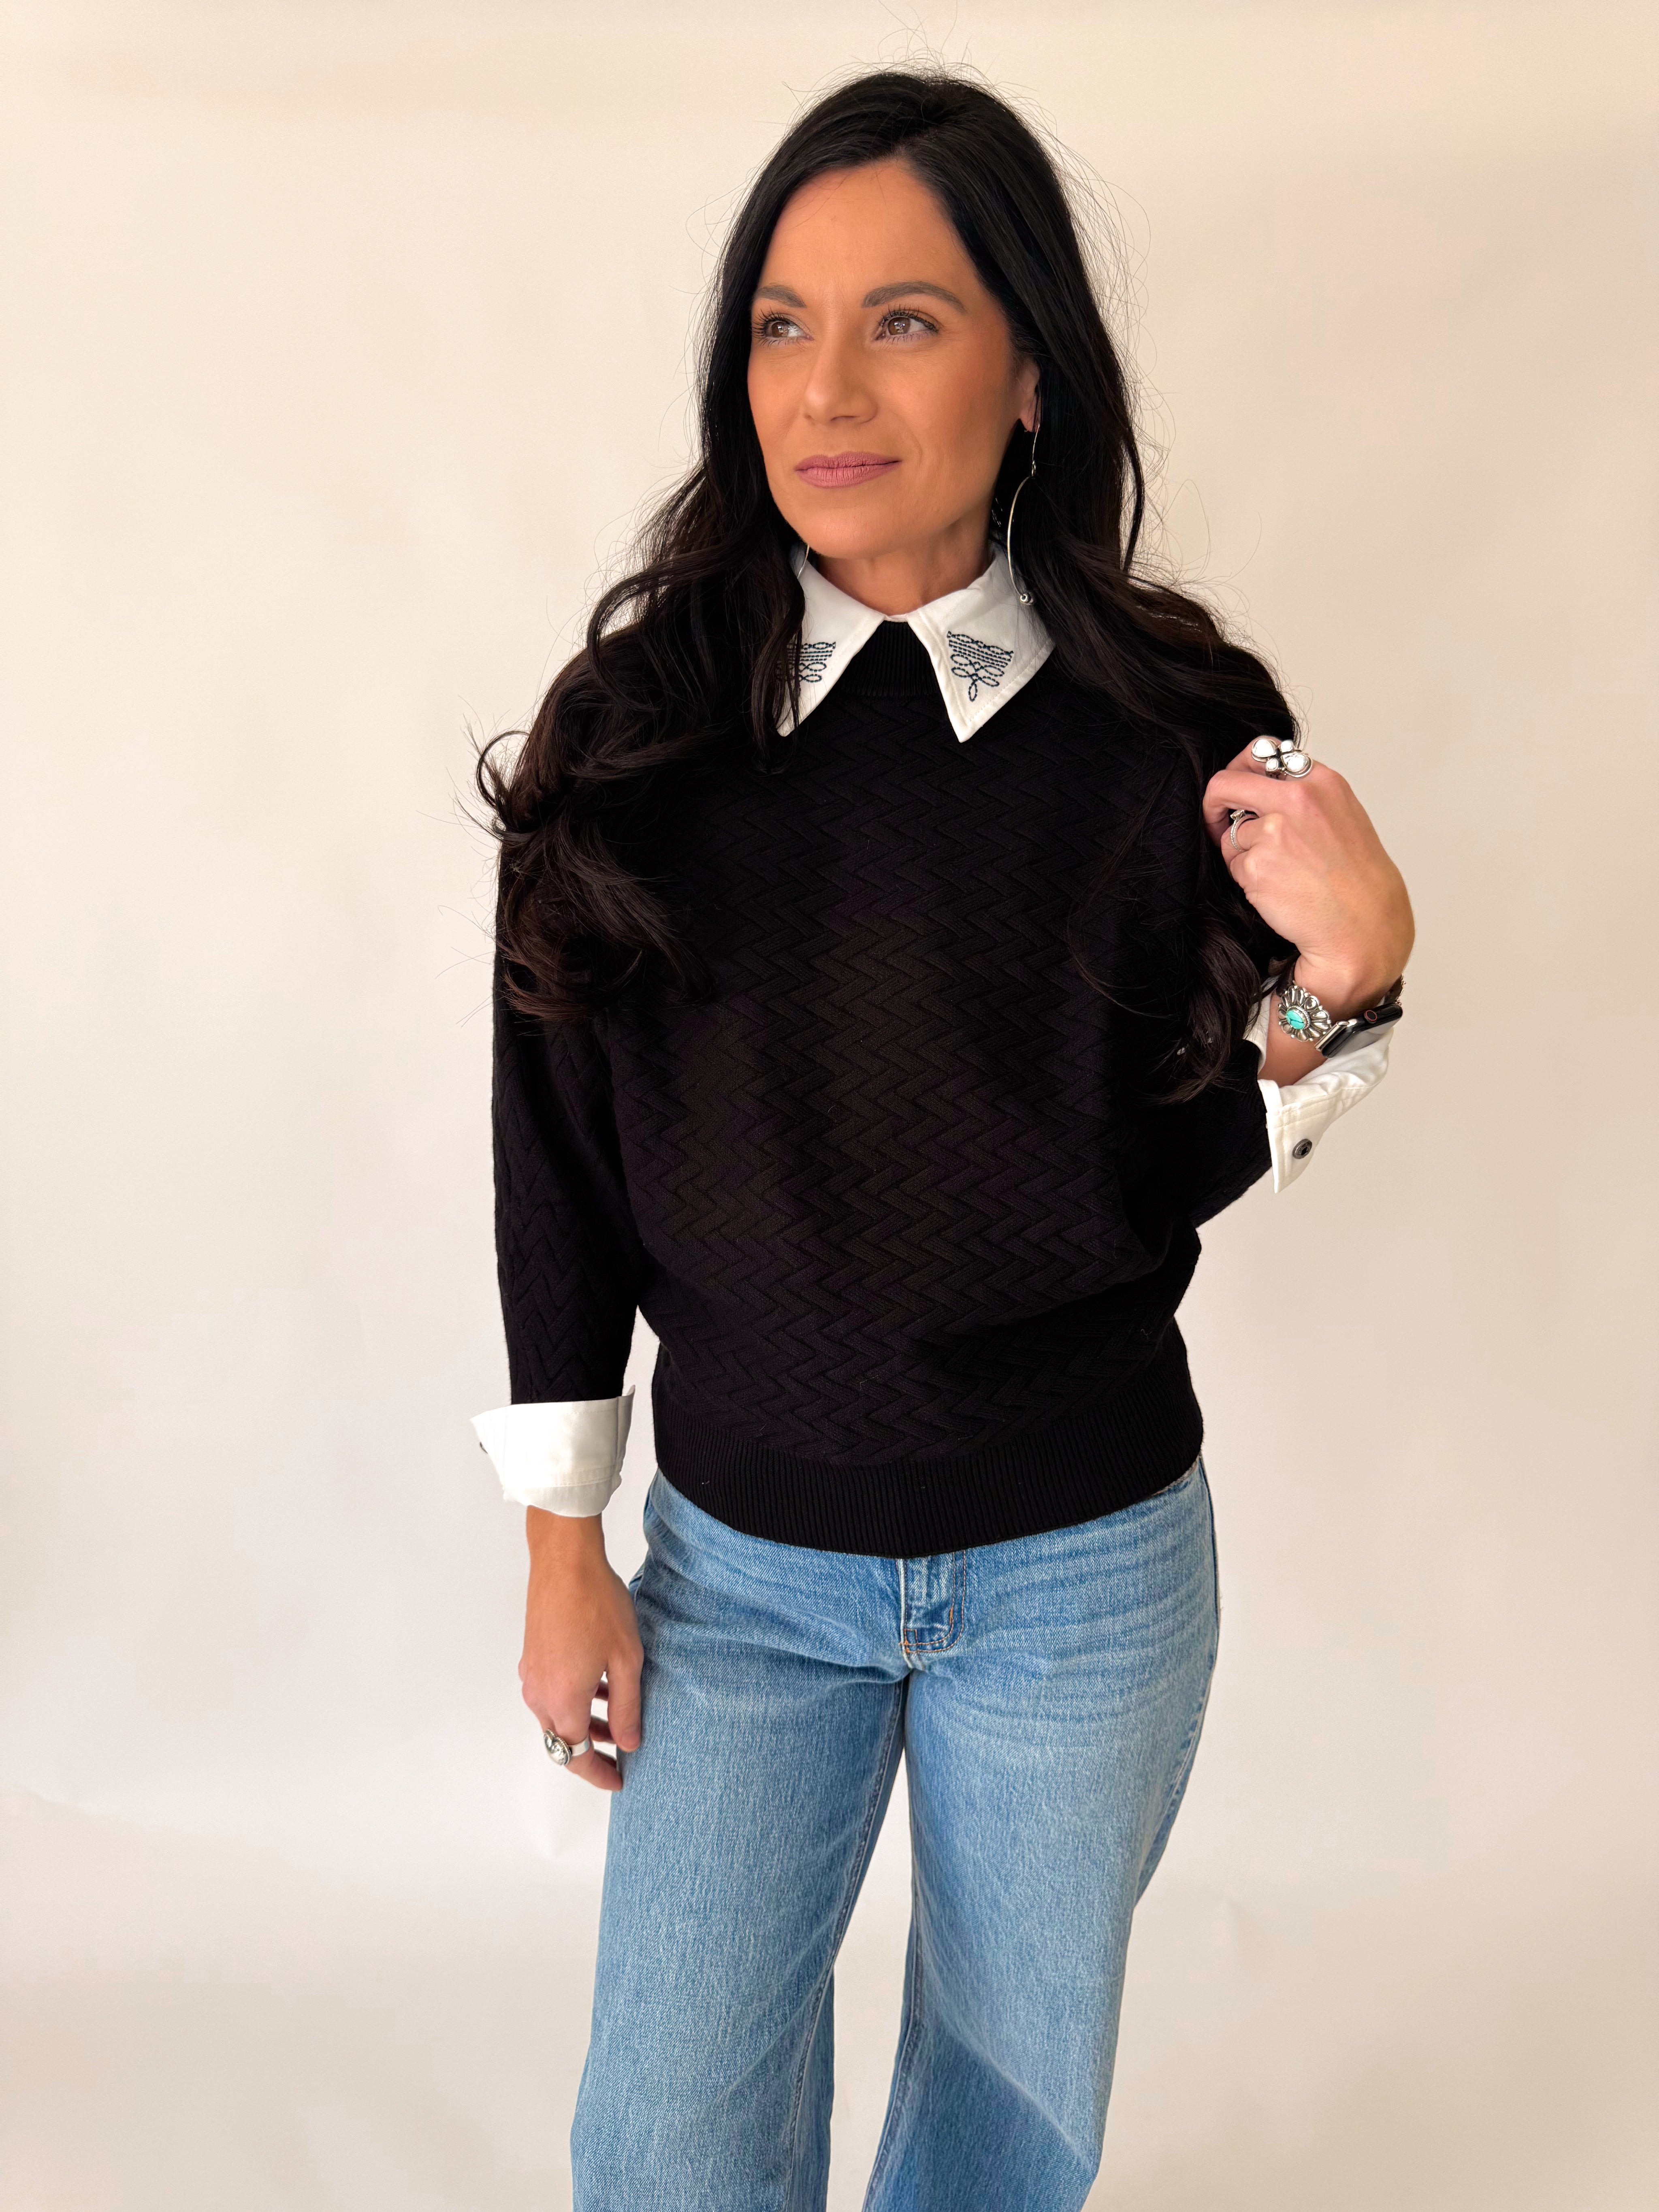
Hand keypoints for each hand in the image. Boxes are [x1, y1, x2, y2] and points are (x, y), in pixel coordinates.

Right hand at [520, 1508, 642, 1793]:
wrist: (565, 1561)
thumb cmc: (597, 1604)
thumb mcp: (627, 1660)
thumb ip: (627, 1708)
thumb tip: (629, 1743)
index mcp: (563, 1700)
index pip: (576, 1756)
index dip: (598, 1773)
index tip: (618, 1780)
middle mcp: (539, 1693)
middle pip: (561, 1739)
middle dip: (591, 1750)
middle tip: (621, 1750)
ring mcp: (531, 1673)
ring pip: (554, 1716)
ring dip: (582, 1723)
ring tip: (615, 1715)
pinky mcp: (531, 1655)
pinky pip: (549, 1692)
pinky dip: (571, 1699)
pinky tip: (597, 1684)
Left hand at [1203, 741, 1413, 1016]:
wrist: (1363, 925)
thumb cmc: (1356, 878)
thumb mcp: (1341, 816)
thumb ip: (1304, 796)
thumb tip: (1261, 788)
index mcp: (1321, 781)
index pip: (1261, 754)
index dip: (1241, 772)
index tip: (1236, 789)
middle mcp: (1296, 800)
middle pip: (1226, 784)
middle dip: (1214, 803)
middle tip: (1215, 820)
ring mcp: (1274, 832)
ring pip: (1233, 835)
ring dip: (1245, 854)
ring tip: (1284, 873)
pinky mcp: (1257, 866)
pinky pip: (1235, 867)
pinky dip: (1248, 879)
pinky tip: (1280, 890)